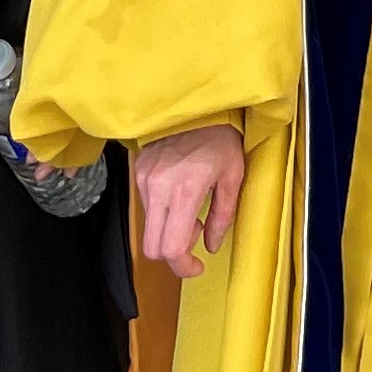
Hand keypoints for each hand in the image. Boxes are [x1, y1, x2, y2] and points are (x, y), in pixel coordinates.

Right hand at [134, 121, 245, 278]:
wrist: (199, 105)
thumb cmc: (221, 138)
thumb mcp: (232, 178)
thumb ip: (222, 217)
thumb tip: (210, 246)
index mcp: (185, 190)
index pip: (171, 248)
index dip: (184, 267)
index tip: (196, 265)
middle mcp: (159, 187)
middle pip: (153, 247)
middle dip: (174, 253)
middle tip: (195, 233)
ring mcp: (145, 179)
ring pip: (148, 228)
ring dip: (168, 230)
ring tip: (190, 208)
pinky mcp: (139, 172)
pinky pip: (146, 206)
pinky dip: (162, 212)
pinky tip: (179, 194)